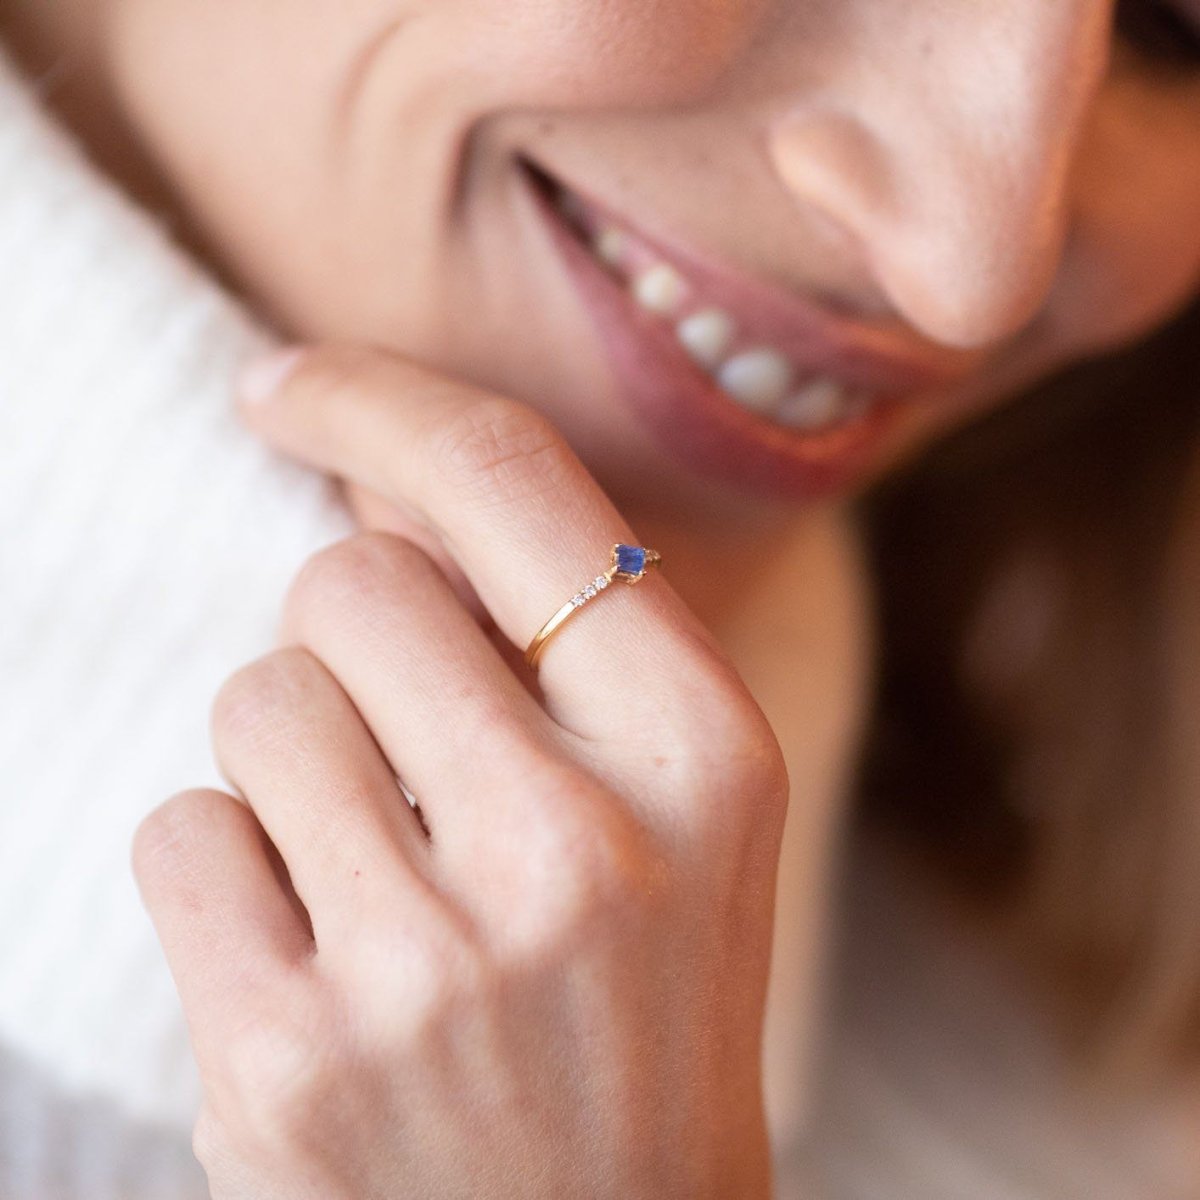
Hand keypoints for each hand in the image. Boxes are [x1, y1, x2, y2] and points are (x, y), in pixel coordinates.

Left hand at [132, 345, 788, 1198]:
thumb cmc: (640, 1006)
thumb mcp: (667, 810)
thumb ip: (549, 634)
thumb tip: (382, 481)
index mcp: (706, 753)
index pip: (510, 484)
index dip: (382, 402)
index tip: (288, 386)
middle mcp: (584, 843)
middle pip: (351, 581)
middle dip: (355, 638)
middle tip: (414, 756)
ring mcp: (433, 960)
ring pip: (257, 699)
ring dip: (294, 760)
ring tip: (383, 875)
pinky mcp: (292, 1059)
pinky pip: (184, 830)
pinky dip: (228, 871)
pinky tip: (320, 959)